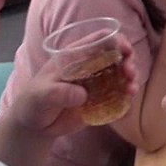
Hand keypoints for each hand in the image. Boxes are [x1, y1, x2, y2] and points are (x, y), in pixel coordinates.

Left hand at [6, 37, 137, 138]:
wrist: (34, 126)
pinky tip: (129, 98)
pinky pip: (119, 93)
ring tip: (132, 89)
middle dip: (128, 61)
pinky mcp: (101, 99)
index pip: (100, 39)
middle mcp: (90, 66)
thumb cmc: (33, 102)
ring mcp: (97, 82)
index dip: (117, 40)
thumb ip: (58, 92)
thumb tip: (82, 94)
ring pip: (121, 74)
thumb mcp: (40, 95)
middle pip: (117, 55)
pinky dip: (127, 94)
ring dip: (131, 77)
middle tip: (129, 73)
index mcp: (76, 56)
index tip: (126, 50)